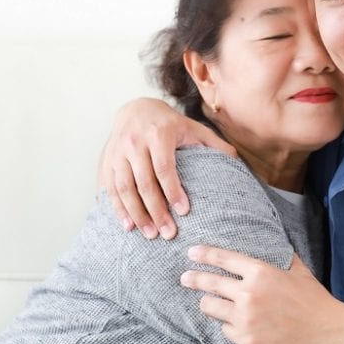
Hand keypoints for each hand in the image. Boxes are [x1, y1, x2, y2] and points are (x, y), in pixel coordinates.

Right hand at [97, 98, 235, 239]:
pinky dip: (117, 208)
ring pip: (124, 187)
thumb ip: (214, 144)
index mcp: (159, 134)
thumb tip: (237, 161)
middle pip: (144, 182)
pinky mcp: (105, 161)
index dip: (173, 190)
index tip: (184, 212)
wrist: (136, 108)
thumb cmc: (169, 124)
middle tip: (167, 233)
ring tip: (149, 234)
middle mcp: (135, 141)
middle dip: (156, 210)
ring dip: (136, 214)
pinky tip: (127, 225)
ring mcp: (117, 151)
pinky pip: (109, 187)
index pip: (164, 167)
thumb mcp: (193, 128)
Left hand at [181, 245, 343, 343]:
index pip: (224, 259)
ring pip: (211, 308)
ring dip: (211, 305)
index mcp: (261, 272)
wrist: (329, 332)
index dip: (204, 255)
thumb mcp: (297, 269)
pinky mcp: (247, 340)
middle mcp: (249, 293)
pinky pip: (226, 330)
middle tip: (184, 278)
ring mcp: (246, 318)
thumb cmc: (314, 299)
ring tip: (212, 304)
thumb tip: (267, 244)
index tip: (192, 253)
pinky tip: (243, 326)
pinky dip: (231, 327)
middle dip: (193, 279)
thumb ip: (277, 257)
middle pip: (209, 283)